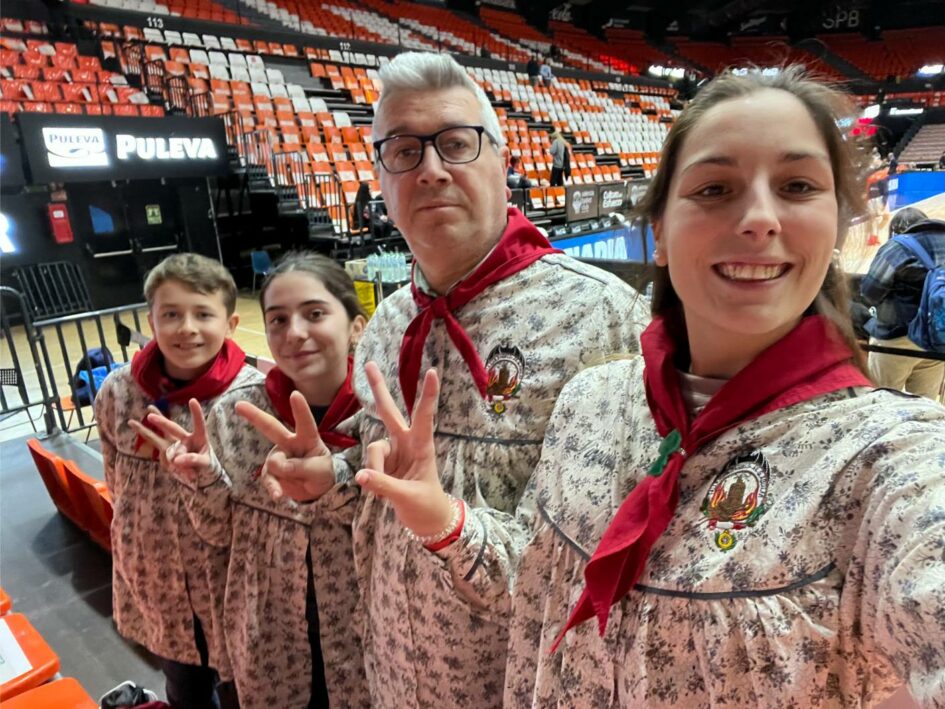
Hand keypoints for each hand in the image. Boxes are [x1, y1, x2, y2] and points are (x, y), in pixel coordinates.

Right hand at [127, 399, 211, 482]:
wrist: (200, 475)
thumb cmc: (207, 465)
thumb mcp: (206, 464)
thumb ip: (194, 460)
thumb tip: (177, 459)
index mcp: (199, 437)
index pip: (198, 424)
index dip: (196, 413)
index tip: (192, 400)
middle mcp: (184, 439)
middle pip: (171, 428)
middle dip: (161, 421)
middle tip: (149, 412)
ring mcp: (173, 447)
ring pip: (157, 438)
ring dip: (143, 431)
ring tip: (131, 422)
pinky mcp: (166, 456)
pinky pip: (165, 459)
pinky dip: (172, 466)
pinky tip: (180, 470)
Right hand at [235, 391, 334, 501]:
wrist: (316, 491)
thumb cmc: (322, 473)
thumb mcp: (320, 471)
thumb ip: (302, 467)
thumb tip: (280, 466)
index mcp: (307, 438)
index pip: (304, 422)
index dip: (300, 409)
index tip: (295, 394)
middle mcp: (290, 443)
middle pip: (271, 427)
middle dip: (254, 416)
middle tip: (238, 405)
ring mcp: (279, 456)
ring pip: (274, 462)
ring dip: (283, 473)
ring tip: (297, 481)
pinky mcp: (272, 472)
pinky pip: (268, 478)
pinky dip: (273, 487)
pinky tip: (278, 495)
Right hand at [355, 362, 453, 538]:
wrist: (427, 522)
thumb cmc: (426, 506)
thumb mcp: (408, 497)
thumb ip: (384, 485)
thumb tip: (361, 476)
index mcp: (422, 446)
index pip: (424, 416)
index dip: (427, 395)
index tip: (432, 372)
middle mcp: (407, 444)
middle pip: (389, 412)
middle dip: (379, 389)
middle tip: (368, 363)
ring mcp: (394, 453)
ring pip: (374, 448)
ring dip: (374, 466)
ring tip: (381, 489)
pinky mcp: (383, 464)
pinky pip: (369, 465)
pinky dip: (371, 478)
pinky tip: (379, 491)